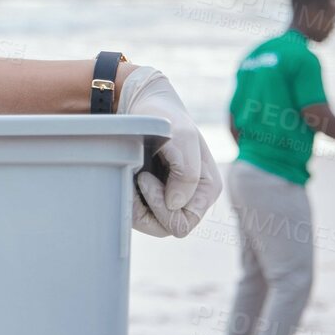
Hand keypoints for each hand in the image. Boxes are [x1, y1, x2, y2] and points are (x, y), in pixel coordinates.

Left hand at [116, 66, 221, 237]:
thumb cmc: (165, 118)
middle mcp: (193, 198)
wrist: (142, 106)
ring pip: (153, 226)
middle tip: (138, 177)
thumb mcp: (182, 137)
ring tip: (131, 177)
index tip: (147, 178)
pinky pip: (142, 217)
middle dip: (149, 208)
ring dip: (137, 206)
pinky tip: (127, 180)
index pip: (184, 222)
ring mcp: (174, 199)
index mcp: (208, 188)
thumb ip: (188, 173)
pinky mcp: (155, 198)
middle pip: (169, 228)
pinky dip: (131, 203)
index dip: (162, 207)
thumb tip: (176, 205)